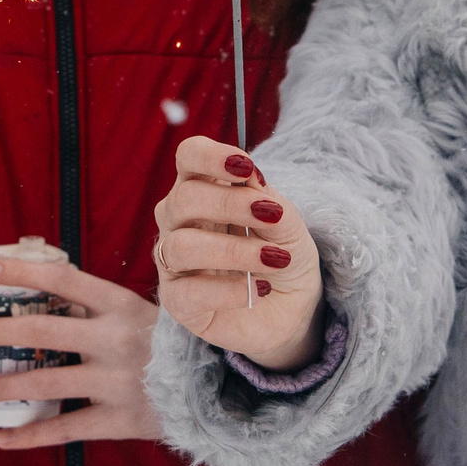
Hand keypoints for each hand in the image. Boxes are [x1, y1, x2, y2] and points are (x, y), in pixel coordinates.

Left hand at [0, 257, 158, 449]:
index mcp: (119, 304)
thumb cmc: (167, 343)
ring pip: (45, 383)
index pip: (62, 279)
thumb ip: (95, 305)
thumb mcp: (138, 312)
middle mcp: (115, 339)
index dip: (20, 272)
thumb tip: (41, 291)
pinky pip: (65, 429)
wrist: (219, 388)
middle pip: (42, 331)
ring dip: (0, 386)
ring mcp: (116, 381)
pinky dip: (29, 436)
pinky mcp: (120, 420)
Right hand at [153, 136, 325, 372]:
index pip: (189, 157)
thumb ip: (268, 201)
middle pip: (183, 198)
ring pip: (181, 246)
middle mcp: (179, 221)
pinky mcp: (178, 301)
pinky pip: (188, 292)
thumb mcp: (288, 226)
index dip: (210, 156)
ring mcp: (173, 261)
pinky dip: (229, 290)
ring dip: (232, 250)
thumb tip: (250, 177)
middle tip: (271, 216)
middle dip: (229, 203)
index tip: (245, 167)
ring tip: (274, 259)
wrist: (292, 308)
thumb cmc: (283, 256)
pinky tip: (260, 289)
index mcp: (203, 188)